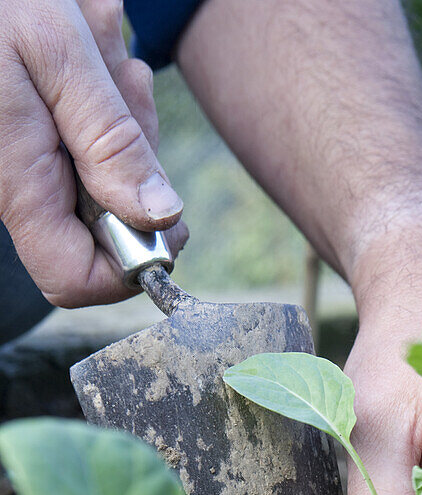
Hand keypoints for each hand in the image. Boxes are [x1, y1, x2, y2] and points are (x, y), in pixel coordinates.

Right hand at [0, 0, 185, 307]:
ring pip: (103, 179)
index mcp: (19, 185)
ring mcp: (25, 168)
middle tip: (126, 85)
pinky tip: (91, 49)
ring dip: (122, 119)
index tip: (165, 219)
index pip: (76, 280)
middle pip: (105, 226)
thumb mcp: (59, 53)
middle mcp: (18, 188)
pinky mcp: (31, 144)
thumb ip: (110, 141)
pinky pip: (85, 143)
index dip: (130, 264)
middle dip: (136, 165)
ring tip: (100, 47)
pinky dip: (102, 101)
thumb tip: (159, 217)